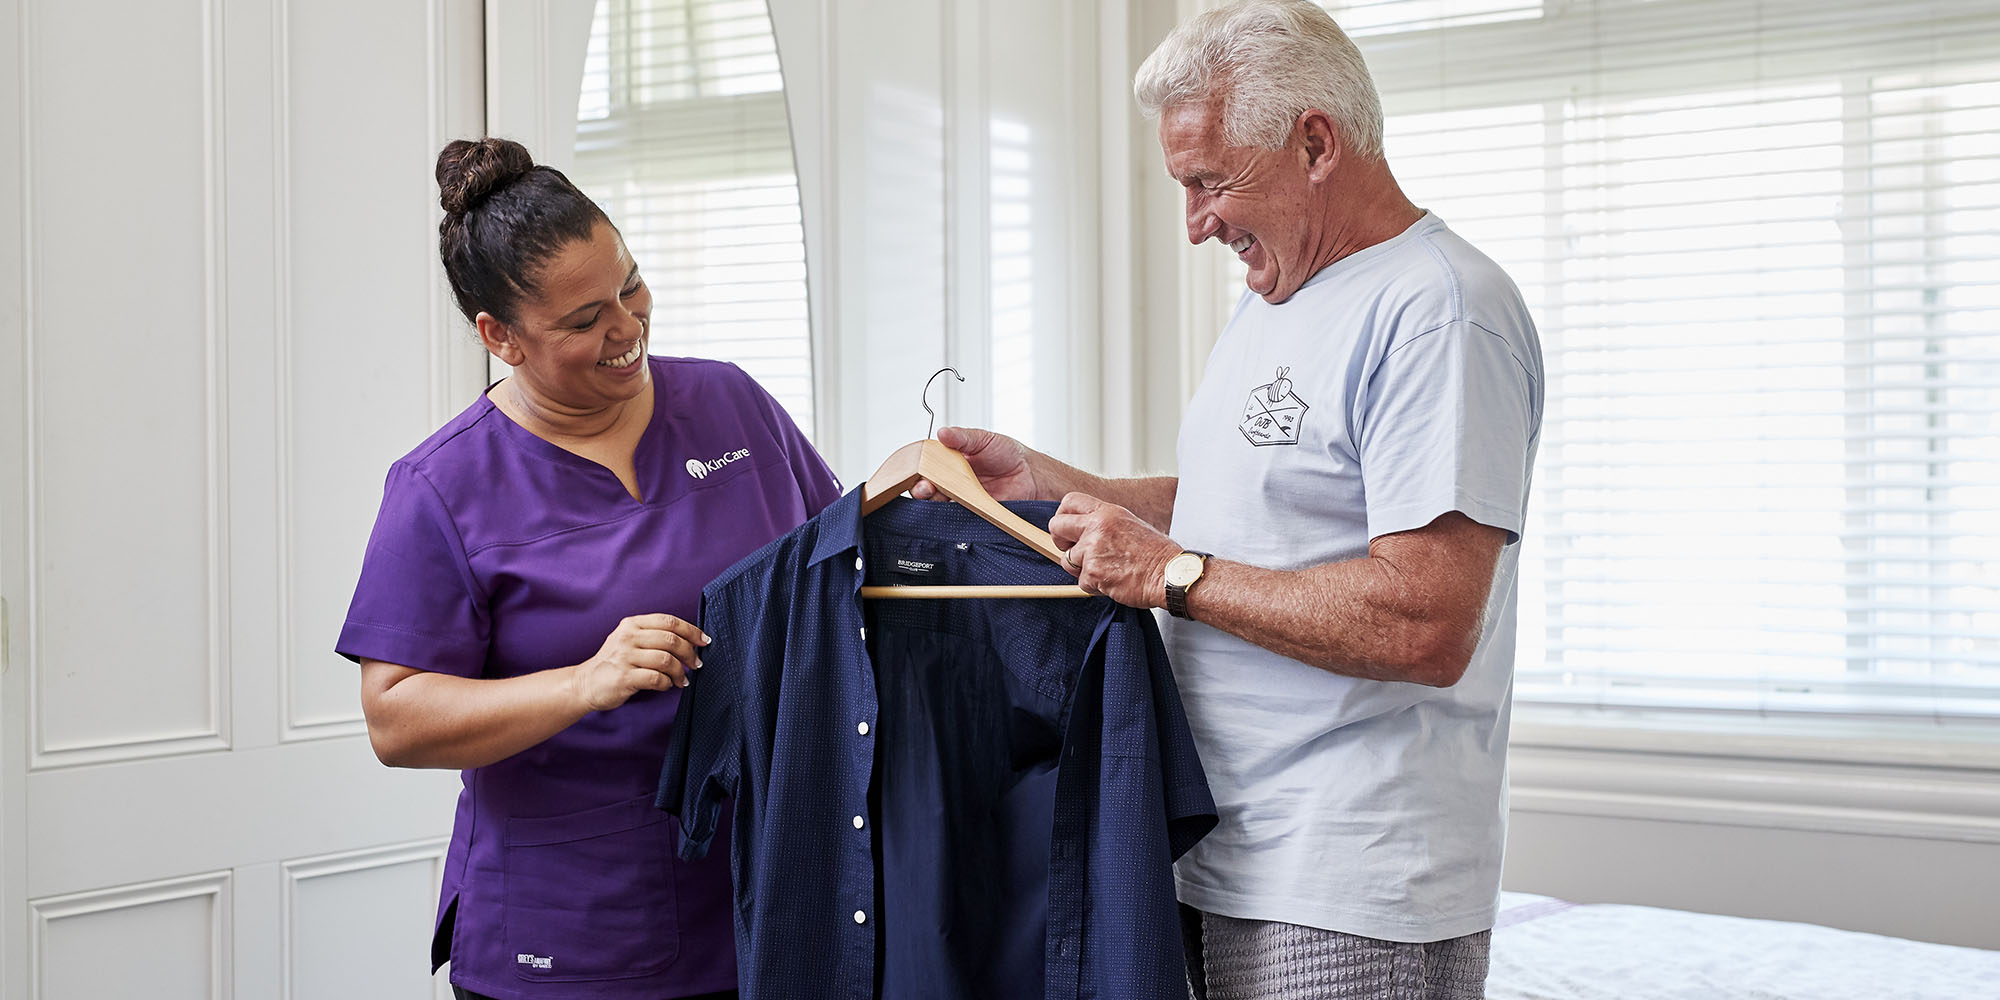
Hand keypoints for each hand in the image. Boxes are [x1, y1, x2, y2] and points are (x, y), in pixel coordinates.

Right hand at [570, 614, 709, 710]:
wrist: (586, 683)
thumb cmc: (615, 662)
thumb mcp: (630, 640)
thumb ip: (654, 636)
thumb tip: (691, 641)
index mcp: (632, 624)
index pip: (669, 621)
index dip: (691, 630)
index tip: (705, 641)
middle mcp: (628, 637)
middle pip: (671, 640)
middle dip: (690, 653)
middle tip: (696, 665)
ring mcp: (624, 657)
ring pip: (666, 660)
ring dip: (680, 672)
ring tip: (682, 680)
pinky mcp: (623, 677)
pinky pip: (656, 678)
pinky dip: (667, 683)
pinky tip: (666, 686)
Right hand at [911, 426, 1044, 501]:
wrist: (1031, 474)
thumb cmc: (1008, 453)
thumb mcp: (984, 439)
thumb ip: (962, 437)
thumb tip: (942, 432)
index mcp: (949, 460)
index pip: (925, 465)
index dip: (917, 468)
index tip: (918, 470)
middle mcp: (951, 480)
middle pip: (926, 486)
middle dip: (920, 488)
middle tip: (926, 486)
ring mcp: (961, 497)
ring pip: (938, 503)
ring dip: (933, 502)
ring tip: (937, 495)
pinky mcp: (972, 512)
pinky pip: (957, 516)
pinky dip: (952, 514)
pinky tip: (953, 507)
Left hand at [1047, 493, 1183, 608]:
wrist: (1170, 574)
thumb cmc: (1156, 553)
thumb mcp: (1129, 524)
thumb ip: (1104, 524)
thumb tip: (1082, 530)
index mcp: (1107, 512)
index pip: (1069, 501)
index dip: (1063, 516)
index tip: (1067, 529)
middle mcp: (1097, 526)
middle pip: (1056, 526)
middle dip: (1060, 542)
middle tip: (1072, 552)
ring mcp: (1093, 549)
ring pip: (1066, 560)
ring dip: (1081, 569)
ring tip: (1104, 570)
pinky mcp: (1093, 572)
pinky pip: (1081, 582)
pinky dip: (1094, 586)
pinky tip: (1113, 582)